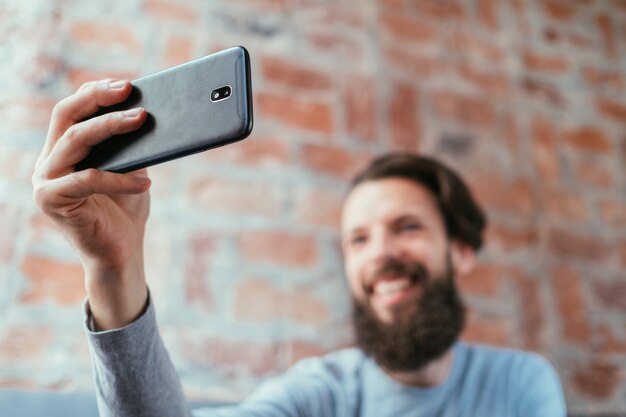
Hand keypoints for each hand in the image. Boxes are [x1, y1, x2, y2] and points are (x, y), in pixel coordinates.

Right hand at [32, 79, 150, 328]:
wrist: (122, 251)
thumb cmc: (127, 209)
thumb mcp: (130, 168)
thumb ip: (129, 144)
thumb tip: (147, 110)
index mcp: (62, 151)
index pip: (71, 110)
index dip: (95, 92)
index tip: (126, 84)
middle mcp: (48, 162)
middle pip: (66, 116)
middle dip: (98, 98)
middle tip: (129, 89)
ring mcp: (46, 181)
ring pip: (74, 140)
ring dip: (109, 126)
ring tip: (141, 120)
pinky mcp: (51, 201)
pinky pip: (87, 179)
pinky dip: (119, 178)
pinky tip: (146, 181)